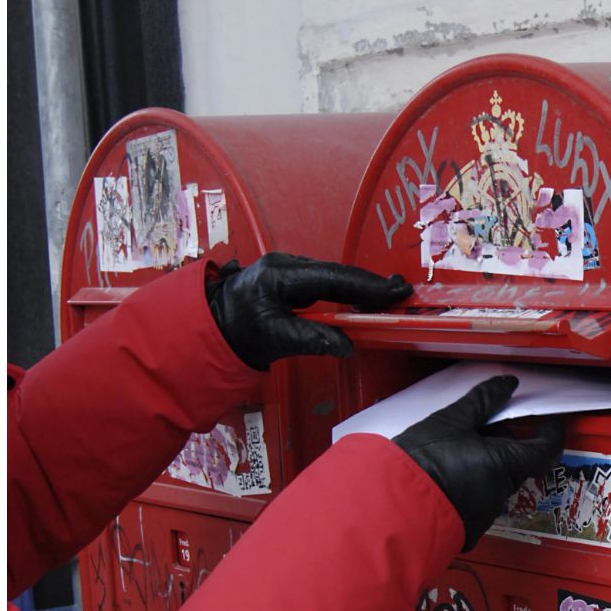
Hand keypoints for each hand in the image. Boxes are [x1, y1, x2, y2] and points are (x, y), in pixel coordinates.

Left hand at [206, 252, 411, 369]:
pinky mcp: (288, 278)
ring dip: (358, 287)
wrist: (209, 328)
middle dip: (368, 284)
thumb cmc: (236, 333)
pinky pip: (323, 282)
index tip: (394, 291)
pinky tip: (360, 299)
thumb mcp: (274, 340)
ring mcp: (286, 269)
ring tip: (387, 296)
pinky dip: (343, 290)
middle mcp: (285, 265)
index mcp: (280, 275)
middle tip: (401, 292)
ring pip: (330, 276)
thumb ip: (311, 340)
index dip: (366, 285)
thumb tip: (347, 345)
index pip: (332, 278)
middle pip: (336, 273)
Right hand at [394, 375, 565, 550]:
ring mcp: (484, 515)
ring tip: (448, 454)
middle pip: (514, 463)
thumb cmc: (420, 463)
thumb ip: (483, 401)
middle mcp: (500, 493)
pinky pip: (475, 503)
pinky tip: (441, 480)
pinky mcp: (467, 531)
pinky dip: (466, 488)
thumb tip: (507, 384)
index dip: (550, 432)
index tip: (546, 421)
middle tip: (473, 429)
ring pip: (493, 482)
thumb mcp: (450, 421)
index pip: (545, 449)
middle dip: (501, 443)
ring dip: (481, 466)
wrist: (389, 506)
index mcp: (504, 464)